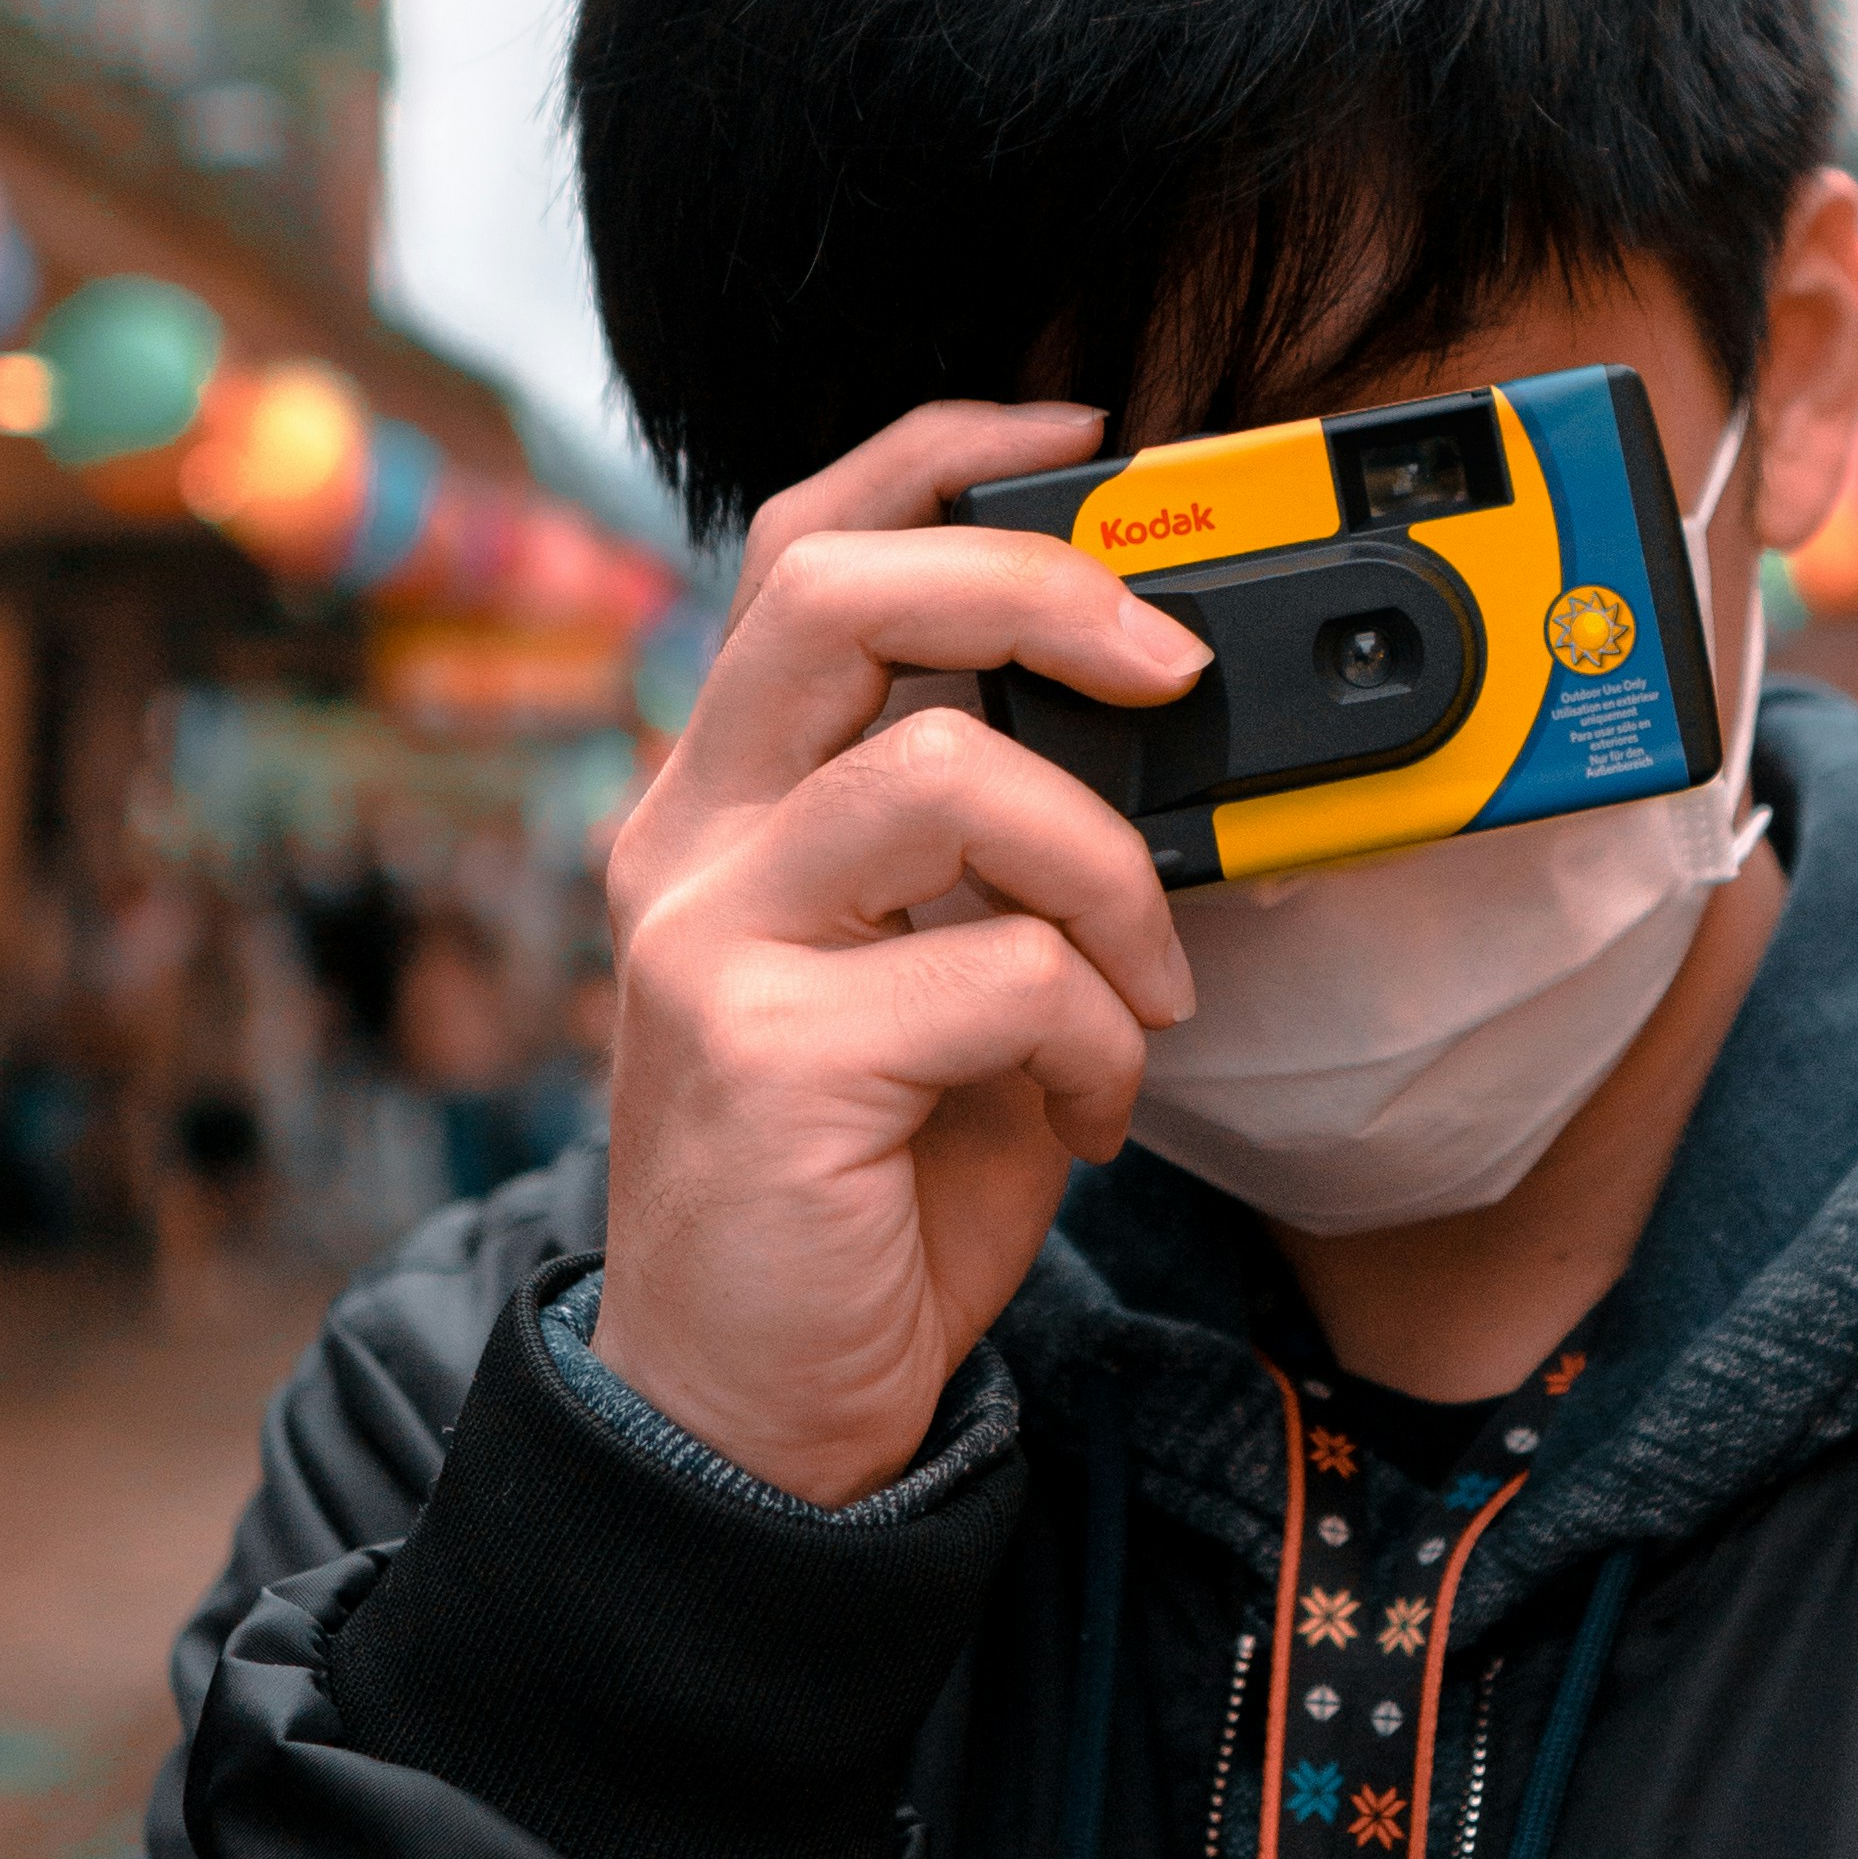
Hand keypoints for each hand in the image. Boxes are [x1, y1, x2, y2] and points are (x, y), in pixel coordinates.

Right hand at [592, 404, 1207, 1504]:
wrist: (756, 1419)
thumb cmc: (864, 1198)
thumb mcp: (940, 983)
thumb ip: (996, 859)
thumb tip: (1153, 736)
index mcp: (729, 802)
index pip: (802, 549)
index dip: (937, 458)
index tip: (1080, 438)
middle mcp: (689, 844)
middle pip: (832, 591)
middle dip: (1035, 588)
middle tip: (1168, 664)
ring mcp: (707, 944)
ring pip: (942, 776)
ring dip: (1105, 873)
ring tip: (1145, 991)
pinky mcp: (763, 1058)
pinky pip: (997, 972)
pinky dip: (1093, 1038)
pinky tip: (1084, 1116)